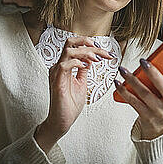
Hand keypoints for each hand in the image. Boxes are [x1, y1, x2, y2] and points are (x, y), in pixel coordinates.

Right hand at [35, 36, 113, 152]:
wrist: (63, 121)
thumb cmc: (70, 104)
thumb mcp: (82, 83)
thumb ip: (84, 70)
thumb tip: (91, 58)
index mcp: (65, 66)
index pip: (75, 46)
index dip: (91, 46)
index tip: (106, 52)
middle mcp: (59, 66)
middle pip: (70, 43)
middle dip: (88, 43)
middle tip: (103, 51)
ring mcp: (56, 73)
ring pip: (68, 50)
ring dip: (86, 52)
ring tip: (97, 58)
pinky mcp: (57, 82)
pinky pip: (64, 65)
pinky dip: (77, 62)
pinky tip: (86, 65)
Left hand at [114, 50, 162, 139]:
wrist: (157, 130)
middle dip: (153, 73)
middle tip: (143, 61)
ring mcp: (158, 112)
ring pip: (144, 94)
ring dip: (132, 80)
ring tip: (123, 70)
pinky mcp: (146, 116)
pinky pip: (133, 102)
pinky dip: (124, 92)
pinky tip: (118, 83)